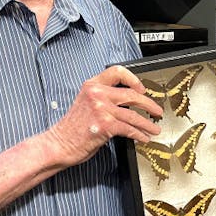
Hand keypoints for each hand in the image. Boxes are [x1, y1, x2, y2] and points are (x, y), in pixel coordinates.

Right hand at [38, 65, 162, 167]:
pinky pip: (129, 129)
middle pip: (132, 94)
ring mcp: (101, 109)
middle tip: (157, 110)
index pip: (117, 71)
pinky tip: (143, 138)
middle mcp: (97, 94)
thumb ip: (104, 98)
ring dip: (147, 123)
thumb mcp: (86, 103)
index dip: (133, 78)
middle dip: (149, 104)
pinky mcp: (105, 125)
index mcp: (91, 85)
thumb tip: (127, 103)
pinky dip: (139, 134)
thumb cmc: (71, 128)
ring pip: (133, 114)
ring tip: (154, 129)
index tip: (142, 88)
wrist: (59, 143)